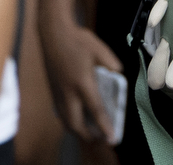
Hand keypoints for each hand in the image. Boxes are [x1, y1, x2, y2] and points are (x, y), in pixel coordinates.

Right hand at [40, 15, 122, 143]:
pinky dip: (70, 121)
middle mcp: (68, 92)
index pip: (95, 109)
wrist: (53, 34)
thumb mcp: (100, 49)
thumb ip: (112, 64)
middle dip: (89, 135)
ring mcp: (58, 93)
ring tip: (92, 133)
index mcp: (82, 82)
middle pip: (76, 123)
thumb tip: (118, 75)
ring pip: (66, 121)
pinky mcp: (53, 91)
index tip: (112, 138)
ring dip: (78, 130)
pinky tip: (78, 119)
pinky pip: (61, 113)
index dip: (105, 126)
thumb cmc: (78, 40)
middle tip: (103, 139)